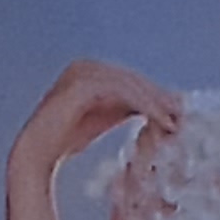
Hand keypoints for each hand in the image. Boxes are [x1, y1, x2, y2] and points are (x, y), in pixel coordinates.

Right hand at [13, 57, 173, 179]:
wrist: (37, 154)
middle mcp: (86, 65)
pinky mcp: (83, 83)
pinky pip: (123, 92)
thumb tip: (161, 103)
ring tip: (174, 122)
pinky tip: (160, 121)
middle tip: (182, 116)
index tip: (178, 113)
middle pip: (133, 80)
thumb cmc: (69, 138)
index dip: (155, 96)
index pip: (131, 80)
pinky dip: (145, 106)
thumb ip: (129, 105)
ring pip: (131, 85)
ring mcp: (83, 71)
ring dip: (156, 104)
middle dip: (159, 99)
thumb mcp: (107, 115)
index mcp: (90, 69)